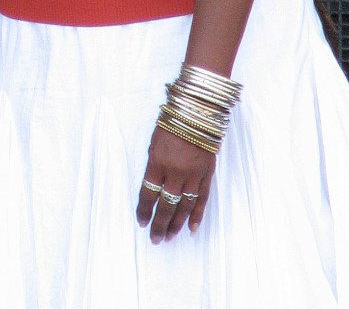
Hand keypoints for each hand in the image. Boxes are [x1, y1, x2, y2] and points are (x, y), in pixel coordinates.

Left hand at [136, 125, 215, 243]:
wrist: (198, 109)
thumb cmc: (172, 121)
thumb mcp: (154, 141)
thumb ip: (154, 164)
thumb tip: (153, 185)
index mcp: (157, 162)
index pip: (148, 194)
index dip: (144, 210)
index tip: (141, 221)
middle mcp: (175, 172)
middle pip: (166, 206)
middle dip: (159, 224)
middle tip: (155, 238)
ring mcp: (192, 175)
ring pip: (183, 207)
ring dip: (176, 224)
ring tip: (169, 237)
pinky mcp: (206, 174)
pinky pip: (201, 199)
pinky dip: (196, 215)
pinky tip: (191, 228)